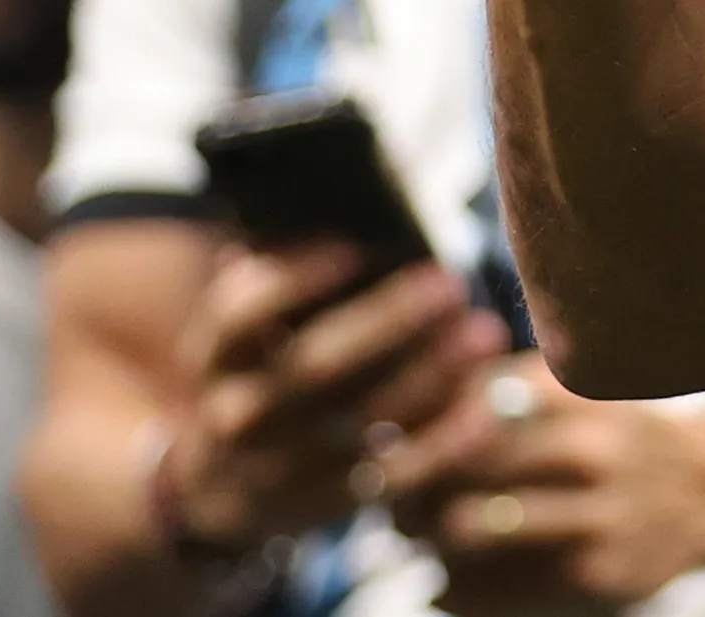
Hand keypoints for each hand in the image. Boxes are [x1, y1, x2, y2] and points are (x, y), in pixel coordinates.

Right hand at [156, 248, 506, 552]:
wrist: (218, 489)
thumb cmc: (264, 372)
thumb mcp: (250, 330)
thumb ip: (283, 272)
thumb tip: (350, 197)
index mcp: (217, 354)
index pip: (241, 313)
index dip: (294, 279)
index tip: (356, 247)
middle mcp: (238, 412)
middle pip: (312, 367)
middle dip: (386, 321)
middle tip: (450, 283)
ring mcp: (277, 468)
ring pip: (357, 423)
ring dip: (428, 377)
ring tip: (484, 333)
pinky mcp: (322, 507)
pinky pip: (388, 478)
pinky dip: (442, 444)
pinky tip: (487, 408)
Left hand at [377, 360, 704, 614]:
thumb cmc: (622, 437)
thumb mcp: (579, 393)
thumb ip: (500, 392)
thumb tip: (392, 416)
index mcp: (576, 390)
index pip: (461, 400)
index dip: (410, 426)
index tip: (384, 442)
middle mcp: (587, 445)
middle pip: (455, 464)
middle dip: (404, 487)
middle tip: (388, 500)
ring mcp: (596, 513)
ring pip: (467, 527)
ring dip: (426, 538)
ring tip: (418, 540)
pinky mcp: (598, 574)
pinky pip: (495, 589)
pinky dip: (453, 590)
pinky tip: (446, 583)